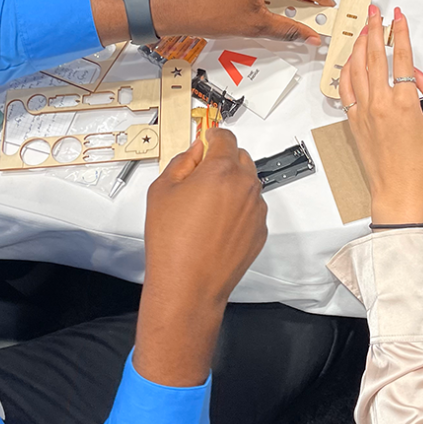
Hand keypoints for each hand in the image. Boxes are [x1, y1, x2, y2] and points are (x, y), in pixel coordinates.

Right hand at [134, 129, 267, 385]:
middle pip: (240, 157)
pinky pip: (251, 209)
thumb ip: (182, 162)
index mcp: (222, 170)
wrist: (188, 286)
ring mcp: (257, 210)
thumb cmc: (170, 240)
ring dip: (232, 185)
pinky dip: (238, 209)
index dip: (212, 137)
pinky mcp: (260, 231)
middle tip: (200, 178)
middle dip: (222, 161)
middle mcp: (246, 186)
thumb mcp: (161, 190)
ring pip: (248, 184)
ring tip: (206, 208)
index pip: (225, 137)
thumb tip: (196, 150)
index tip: (204, 143)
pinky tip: (216, 227)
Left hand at [339, 5, 422, 224]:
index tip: (398, 17)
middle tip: (375, 12)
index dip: (400, 32)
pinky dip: (346, 70)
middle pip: (374, 56)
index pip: (400, 57)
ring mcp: (363, 111)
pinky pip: (345, 89)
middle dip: (375, 29)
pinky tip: (351, 59)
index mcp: (404, 102)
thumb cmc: (419, 161)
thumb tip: (416, 74)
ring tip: (364, 29)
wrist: (397, 186)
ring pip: (356, 68)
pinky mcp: (353, 120)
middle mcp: (380, 103)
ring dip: (360, 45)